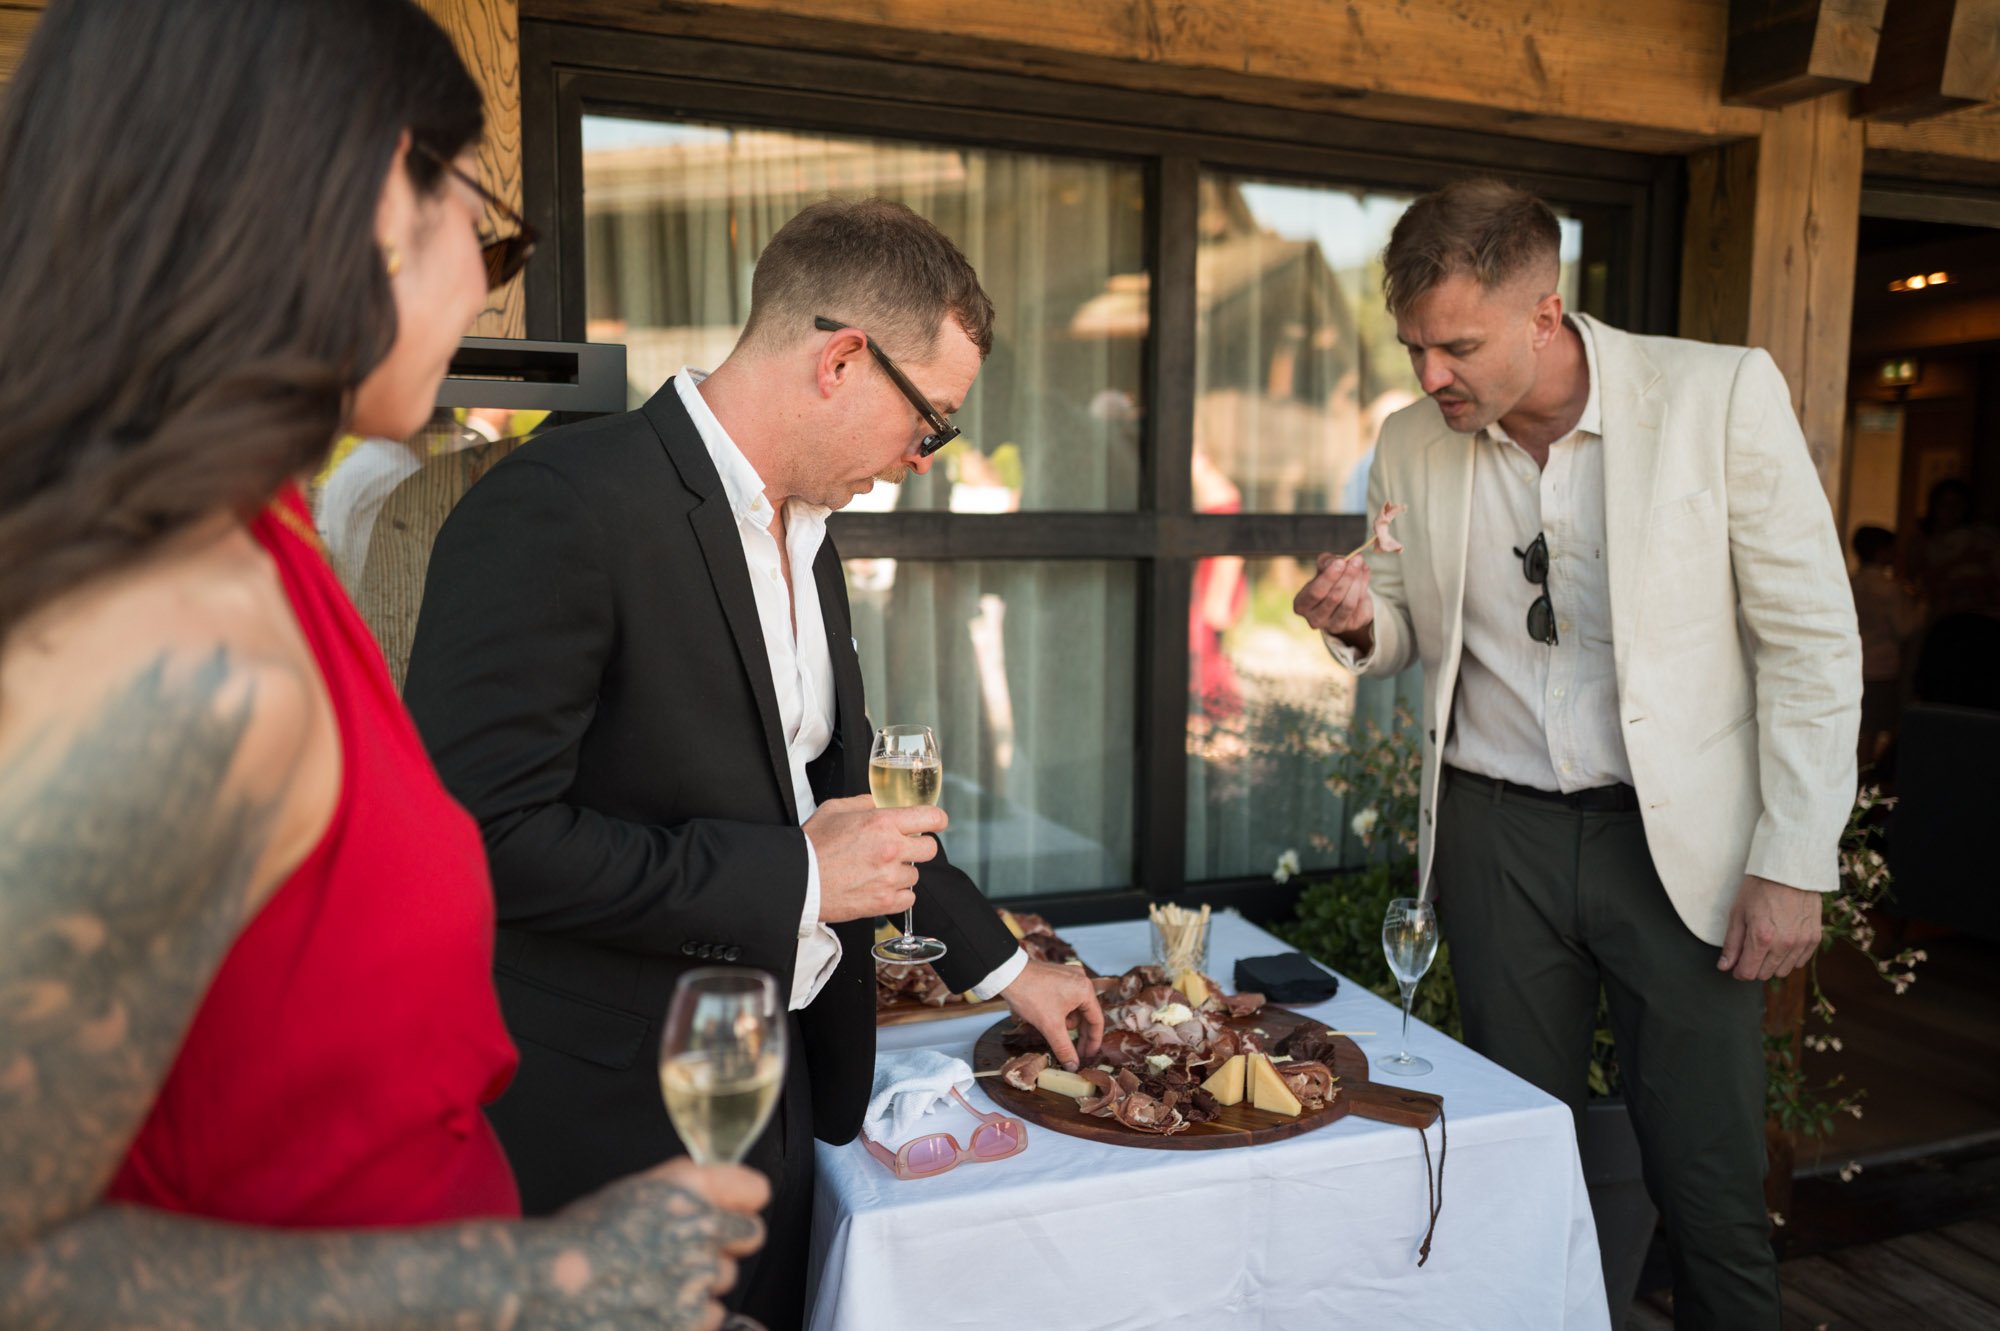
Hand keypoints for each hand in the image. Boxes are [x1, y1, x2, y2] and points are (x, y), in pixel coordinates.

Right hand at [534, 1157, 768, 1330]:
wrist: (541, 1285)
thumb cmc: (578, 1237)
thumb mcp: (636, 1191)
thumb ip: (686, 1189)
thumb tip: (725, 1196)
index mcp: (687, 1187)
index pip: (754, 1191)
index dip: (741, 1203)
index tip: (732, 1211)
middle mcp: (700, 1227)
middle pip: (748, 1237)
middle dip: (723, 1244)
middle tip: (680, 1252)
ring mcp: (696, 1277)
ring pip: (726, 1279)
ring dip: (702, 1282)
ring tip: (653, 1283)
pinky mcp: (687, 1321)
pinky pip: (711, 1317)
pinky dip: (689, 1317)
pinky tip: (652, 1308)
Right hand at [805, 794, 943, 924]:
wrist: (798, 880)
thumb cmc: (812, 845)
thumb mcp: (835, 809)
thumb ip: (864, 803)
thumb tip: (880, 805)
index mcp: (882, 822)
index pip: (931, 817)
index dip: (935, 819)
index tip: (934, 822)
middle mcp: (891, 849)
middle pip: (930, 848)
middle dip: (918, 846)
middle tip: (899, 848)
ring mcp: (889, 878)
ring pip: (915, 874)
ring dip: (901, 872)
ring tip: (877, 870)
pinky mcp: (884, 902)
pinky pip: (908, 898)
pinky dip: (898, 894)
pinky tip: (880, 887)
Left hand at [1000, 958, 1104, 1071]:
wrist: (1007, 974)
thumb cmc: (1031, 996)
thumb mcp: (1050, 1026)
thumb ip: (1064, 1048)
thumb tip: (1073, 1066)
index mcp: (1085, 990)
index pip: (1096, 1021)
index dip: (1093, 1041)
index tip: (1088, 1056)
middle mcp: (1081, 979)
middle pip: (1086, 1014)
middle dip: (1078, 1034)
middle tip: (1074, 1053)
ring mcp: (1069, 975)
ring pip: (1074, 1007)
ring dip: (1066, 1022)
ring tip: (1051, 1027)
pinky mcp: (1058, 975)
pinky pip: (1066, 998)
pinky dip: (1060, 1011)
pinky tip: (1048, 1017)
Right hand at [1292, 553, 1374, 650]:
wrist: (1342, 597)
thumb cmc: (1328, 581)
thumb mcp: (1322, 568)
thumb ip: (1326, 562)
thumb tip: (1337, 560)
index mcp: (1302, 605)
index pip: (1315, 592)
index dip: (1329, 577)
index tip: (1341, 561)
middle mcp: (1314, 619)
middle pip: (1333, 598)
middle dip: (1347, 576)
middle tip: (1356, 560)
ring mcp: (1332, 626)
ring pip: (1348, 604)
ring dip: (1357, 582)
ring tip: (1361, 566)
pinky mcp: (1350, 626)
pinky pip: (1359, 606)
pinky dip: (1363, 588)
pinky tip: (1364, 576)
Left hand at [1717, 874, 1822, 980]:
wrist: (1790, 870)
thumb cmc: (1760, 888)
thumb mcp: (1738, 913)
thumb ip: (1732, 943)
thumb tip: (1724, 966)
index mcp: (1761, 938)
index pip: (1748, 973)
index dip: (1738, 971)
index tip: (1736, 964)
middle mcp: (1784, 945)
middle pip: (1764, 974)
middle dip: (1753, 966)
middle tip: (1749, 950)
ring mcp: (1802, 943)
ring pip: (1783, 971)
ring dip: (1771, 964)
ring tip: (1766, 944)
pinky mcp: (1814, 938)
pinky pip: (1799, 961)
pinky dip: (1789, 957)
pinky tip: (1782, 942)